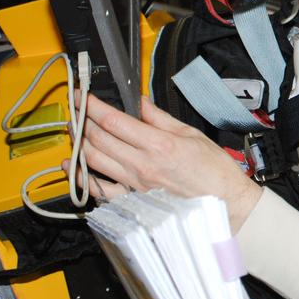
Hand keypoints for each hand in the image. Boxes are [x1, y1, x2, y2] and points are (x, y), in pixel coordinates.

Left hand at [75, 94, 261, 231]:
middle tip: (75, 109)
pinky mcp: (133, 200)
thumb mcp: (193, 135)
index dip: (92, 106)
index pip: (114, 121)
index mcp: (159, 144)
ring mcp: (134, 184)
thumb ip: (161, 119)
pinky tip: (73, 167)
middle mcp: (142, 165)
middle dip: (81, 120)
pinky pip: (100, 190)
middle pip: (98, 138)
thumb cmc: (214, 171)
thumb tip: (142, 103)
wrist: (224, 203)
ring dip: (78, 144)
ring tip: (74, 131)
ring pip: (93, 161)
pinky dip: (83, 177)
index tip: (82, 96)